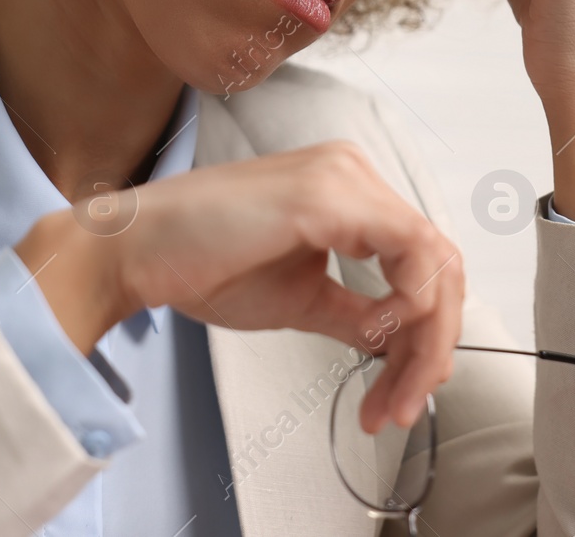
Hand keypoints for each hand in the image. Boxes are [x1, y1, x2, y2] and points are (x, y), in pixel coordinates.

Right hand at [14, 140, 463, 431]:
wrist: (137, 252)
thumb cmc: (201, 263)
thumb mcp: (301, 297)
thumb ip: (357, 311)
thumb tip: (400, 340)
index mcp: (348, 190)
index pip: (420, 258)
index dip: (427, 330)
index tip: (403, 387)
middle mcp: (353, 173)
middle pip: (437, 261)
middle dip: (433, 344)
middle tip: (408, 401)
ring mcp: (343, 179)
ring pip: (433, 260)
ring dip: (425, 338)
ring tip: (393, 394)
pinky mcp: (327, 196)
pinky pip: (409, 249)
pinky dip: (409, 304)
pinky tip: (379, 341)